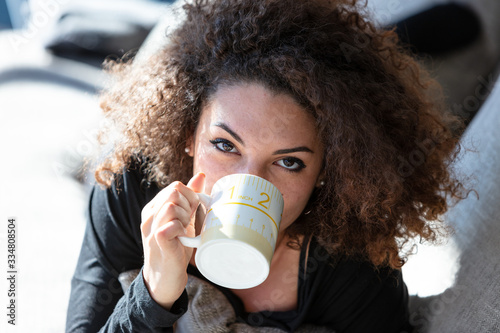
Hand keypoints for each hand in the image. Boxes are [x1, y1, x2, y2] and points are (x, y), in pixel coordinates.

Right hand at [140, 172, 205, 308]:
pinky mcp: (157, 242)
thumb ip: (189, 198)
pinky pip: (170, 225)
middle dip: (189, 204)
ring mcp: (151, 229)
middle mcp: (149, 216)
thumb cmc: (174, 248)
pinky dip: (180, 229)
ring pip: (172, 206)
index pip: (175, 186)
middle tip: (188, 222)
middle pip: (174, 191)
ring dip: (184, 217)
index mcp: (154, 208)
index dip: (190, 197)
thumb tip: (200, 176)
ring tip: (183, 231)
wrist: (164, 280)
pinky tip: (181, 238)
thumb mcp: (182, 219)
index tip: (191, 213)